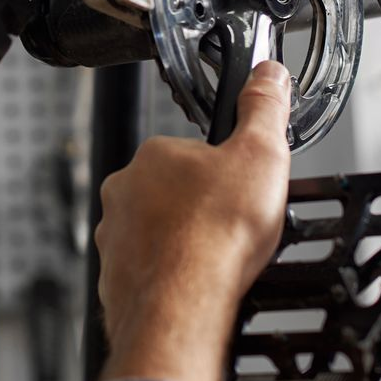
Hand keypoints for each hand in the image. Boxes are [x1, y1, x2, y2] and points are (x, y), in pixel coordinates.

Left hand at [95, 61, 291, 380]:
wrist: (183, 305)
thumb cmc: (216, 235)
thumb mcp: (261, 155)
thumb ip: (264, 109)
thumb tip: (267, 75)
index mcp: (154, 156)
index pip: (192, 153)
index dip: (223, 172)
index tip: (240, 191)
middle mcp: (123, 193)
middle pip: (172, 193)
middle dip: (200, 209)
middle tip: (232, 229)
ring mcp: (113, 237)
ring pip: (156, 233)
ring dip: (182, 243)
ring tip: (215, 260)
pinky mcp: (113, 278)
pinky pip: (146, 271)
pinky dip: (168, 277)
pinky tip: (194, 285)